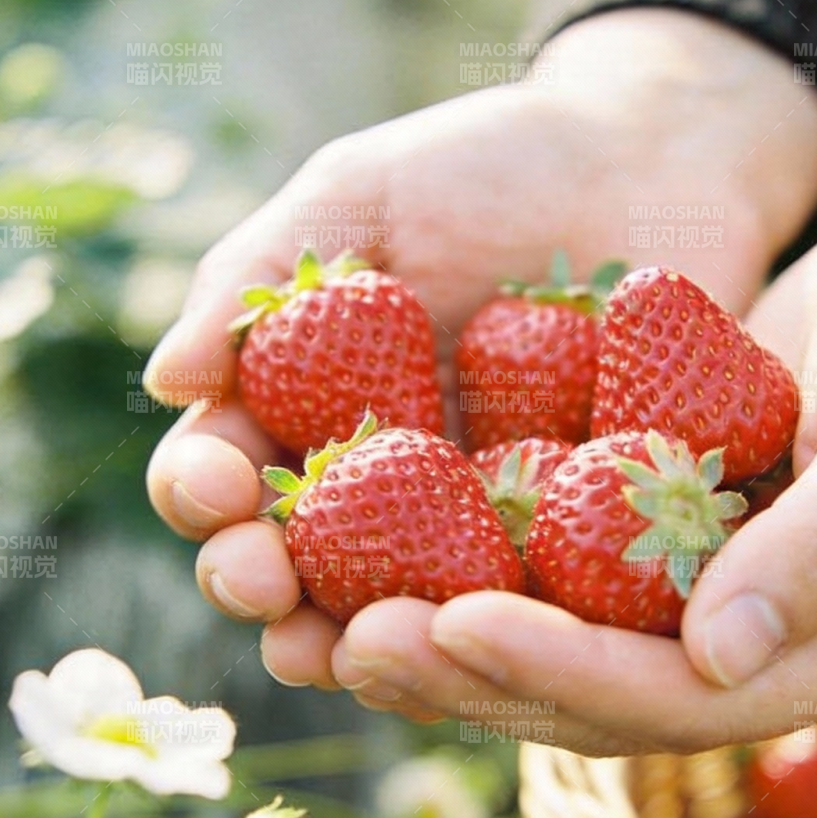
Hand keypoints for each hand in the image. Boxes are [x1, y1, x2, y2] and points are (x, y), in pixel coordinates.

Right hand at [143, 8, 816, 699]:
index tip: (219, 485)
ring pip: (395, 611)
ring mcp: (467, 526)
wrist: (649, 164)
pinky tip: (486, 643)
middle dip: (261, 586)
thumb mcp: (364, 193)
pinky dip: (497, 634)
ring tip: (348, 653)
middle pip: (292, 564)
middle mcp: (373, 485)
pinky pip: (523, 608)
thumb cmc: (489, 166)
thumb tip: (166, 382)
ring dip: (358, 643)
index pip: (225, 470)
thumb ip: (264, 273)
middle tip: (263, 585)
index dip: (203, 491)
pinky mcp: (561, 547)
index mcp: (303, 408)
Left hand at [333, 167, 816, 751]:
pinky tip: (378, 549)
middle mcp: (761, 651)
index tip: (456, 625)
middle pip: (599, 696)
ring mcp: (711, 608)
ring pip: (562, 652)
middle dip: (475, 674)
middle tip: (351, 640)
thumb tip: (718, 655)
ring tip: (333, 618)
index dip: (565, 670)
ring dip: (450, 642)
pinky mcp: (665, 549)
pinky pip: (557, 580)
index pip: (682, 696)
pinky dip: (473, 571)